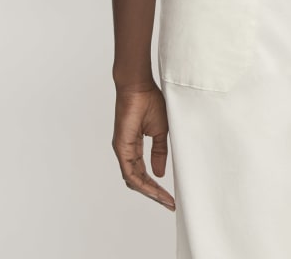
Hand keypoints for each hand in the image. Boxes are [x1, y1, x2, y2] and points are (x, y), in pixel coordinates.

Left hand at [111, 82, 176, 209]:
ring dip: (149, 191)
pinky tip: (153, 188)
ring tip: (164, 199)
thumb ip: (159, 152)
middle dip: (154, 194)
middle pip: (138, 181)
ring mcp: (122, 150)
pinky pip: (130, 172)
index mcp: (134, 147)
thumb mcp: (161, 131)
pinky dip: (141, 183)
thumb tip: (159, 173)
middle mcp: (126, 151)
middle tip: (168, 203)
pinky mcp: (121, 147)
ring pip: (134, 179)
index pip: (143, 174)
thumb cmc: (149, 101)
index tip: (169, 197)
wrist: (139, 87)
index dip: (156, 187)